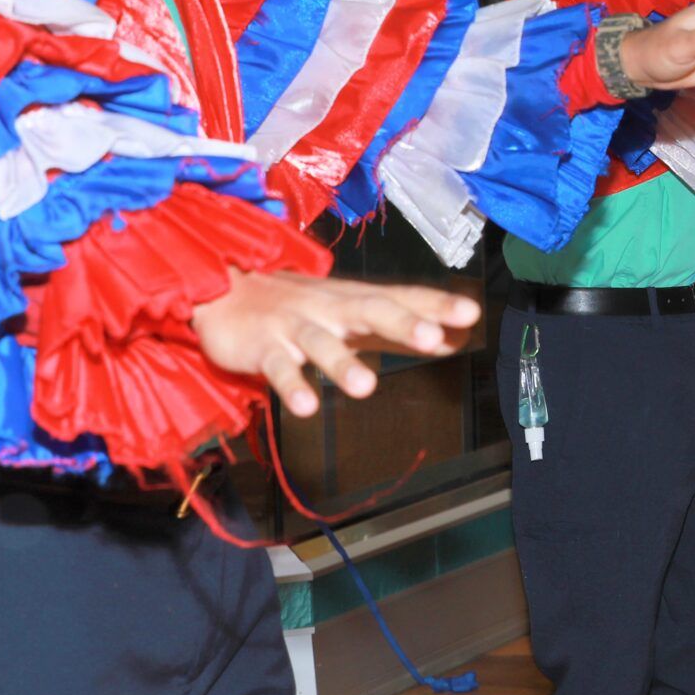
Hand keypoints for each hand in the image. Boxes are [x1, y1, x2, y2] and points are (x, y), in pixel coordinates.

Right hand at [194, 271, 480, 416]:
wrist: (224, 288)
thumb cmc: (300, 305)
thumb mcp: (354, 314)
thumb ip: (402, 330)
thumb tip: (455, 339)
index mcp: (357, 300)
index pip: (403, 298)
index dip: (437, 306)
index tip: (471, 314)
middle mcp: (331, 308)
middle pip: (369, 310)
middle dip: (402, 324)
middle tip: (433, 337)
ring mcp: (296, 326)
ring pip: (322, 343)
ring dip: (342, 364)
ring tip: (366, 387)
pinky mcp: (263, 347)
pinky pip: (278, 367)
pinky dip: (290, 385)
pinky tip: (305, 407)